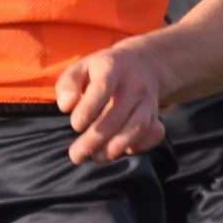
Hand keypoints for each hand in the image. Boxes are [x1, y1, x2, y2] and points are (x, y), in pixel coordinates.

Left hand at [57, 43, 168, 163]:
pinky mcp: (156, 115)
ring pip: (138, 126)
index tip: (75, 125)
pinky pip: (154, 133)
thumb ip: (68, 85)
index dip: (88, 109)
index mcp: (112, 68)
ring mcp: (148, 100)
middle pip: (118, 114)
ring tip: (96, 157)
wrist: (143, 64)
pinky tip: (121, 151)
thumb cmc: (102, 71)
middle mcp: (134, 85)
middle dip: (95, 138)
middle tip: (76, 155)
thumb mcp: (81, 68)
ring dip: (116, 146)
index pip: (103, 88)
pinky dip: (140, 146)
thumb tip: (66, 106)